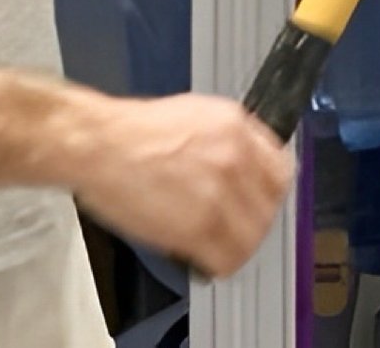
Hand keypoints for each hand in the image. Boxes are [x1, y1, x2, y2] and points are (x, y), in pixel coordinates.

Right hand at [67, 92, 293, 279]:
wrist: (99, 144)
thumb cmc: (134, 132)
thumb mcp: (196, 114)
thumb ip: (228, 140)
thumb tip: (245, 164)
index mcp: (236, 127)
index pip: (280, 170)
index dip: (269, 192)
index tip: (260, 202)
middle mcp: (235, 157)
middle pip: (270, 206)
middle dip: (254, 221)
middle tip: (235, 229)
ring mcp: (219, 192)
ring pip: (252, 236)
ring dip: (238, 246)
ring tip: (218, 246)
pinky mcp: (198, 225)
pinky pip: (228, 258)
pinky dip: (219, 264)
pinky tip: (204, 258)